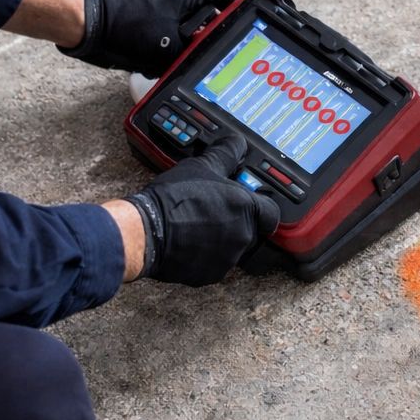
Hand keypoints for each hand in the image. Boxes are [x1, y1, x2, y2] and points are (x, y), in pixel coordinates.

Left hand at [61, 0, 238, 76]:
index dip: (236, 7)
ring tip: (182, 59)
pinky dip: (168, 50)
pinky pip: (167, 36)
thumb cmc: (126, 28)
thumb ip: (193, 50)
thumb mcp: (169, 46)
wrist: (91, 30)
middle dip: (208, 34)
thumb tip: (204, 57)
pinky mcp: (146, 21)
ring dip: (186, 45)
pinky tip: (161, 64)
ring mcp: (159, 8)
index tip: (244, 21)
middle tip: (210, 50)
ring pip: (185, 29)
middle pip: (206, 14)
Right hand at [127, 135, 280, 285]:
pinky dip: (203, 256)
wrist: (148, 230)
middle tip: (212, 211)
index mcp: (246, 209)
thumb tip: (237, 143)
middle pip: (250, 231)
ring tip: (195, 226)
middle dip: (235, 222)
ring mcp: (226, 259)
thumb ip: (226, 155)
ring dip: (219, 240)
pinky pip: (213, 265)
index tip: (251, 205)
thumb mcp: (202, 166)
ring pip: (231, 249)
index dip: (262, 208)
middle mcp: (242, 236)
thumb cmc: (175, 198)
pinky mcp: (209, 275)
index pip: (271, 214)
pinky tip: (187, 243)